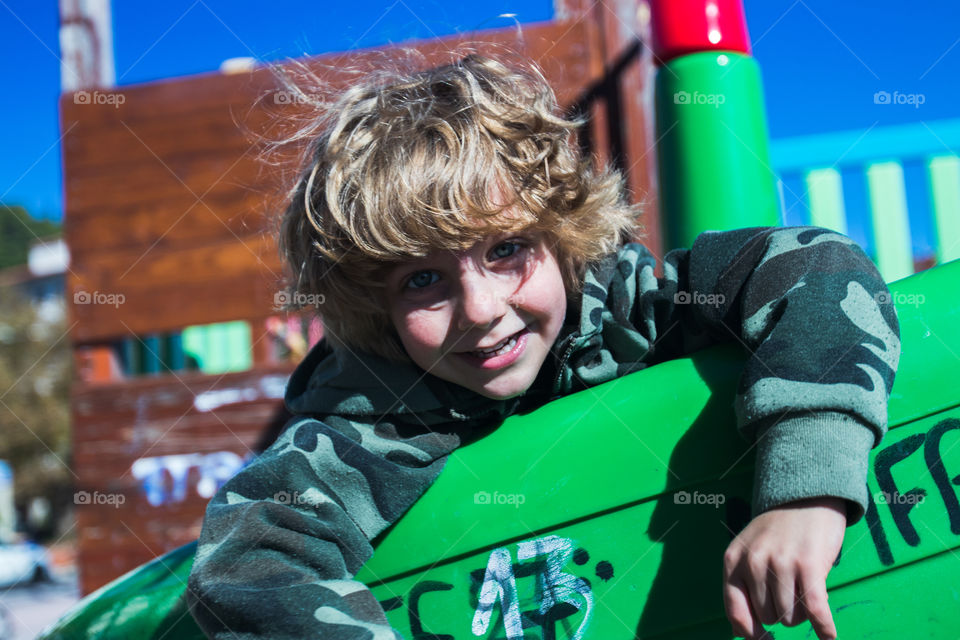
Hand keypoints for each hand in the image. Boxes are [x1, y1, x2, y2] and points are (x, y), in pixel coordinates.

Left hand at [722, 497, 845, 639]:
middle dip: (783, 613)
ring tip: (806, 589)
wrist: (806, 496)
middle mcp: (753, 563)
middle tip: (793, 592)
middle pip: (769, 617)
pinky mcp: (809, 566)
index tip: (764, 639)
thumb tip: (740, 632)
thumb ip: (742, 587)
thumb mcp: (749, 552)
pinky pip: (815, 612)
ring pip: (791, 617)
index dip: (749, 632)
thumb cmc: (778, 530)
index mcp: (733, 561)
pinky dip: (824, 628)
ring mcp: (780, 564)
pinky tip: (828, 635)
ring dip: (803, 613)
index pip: (735, 611)